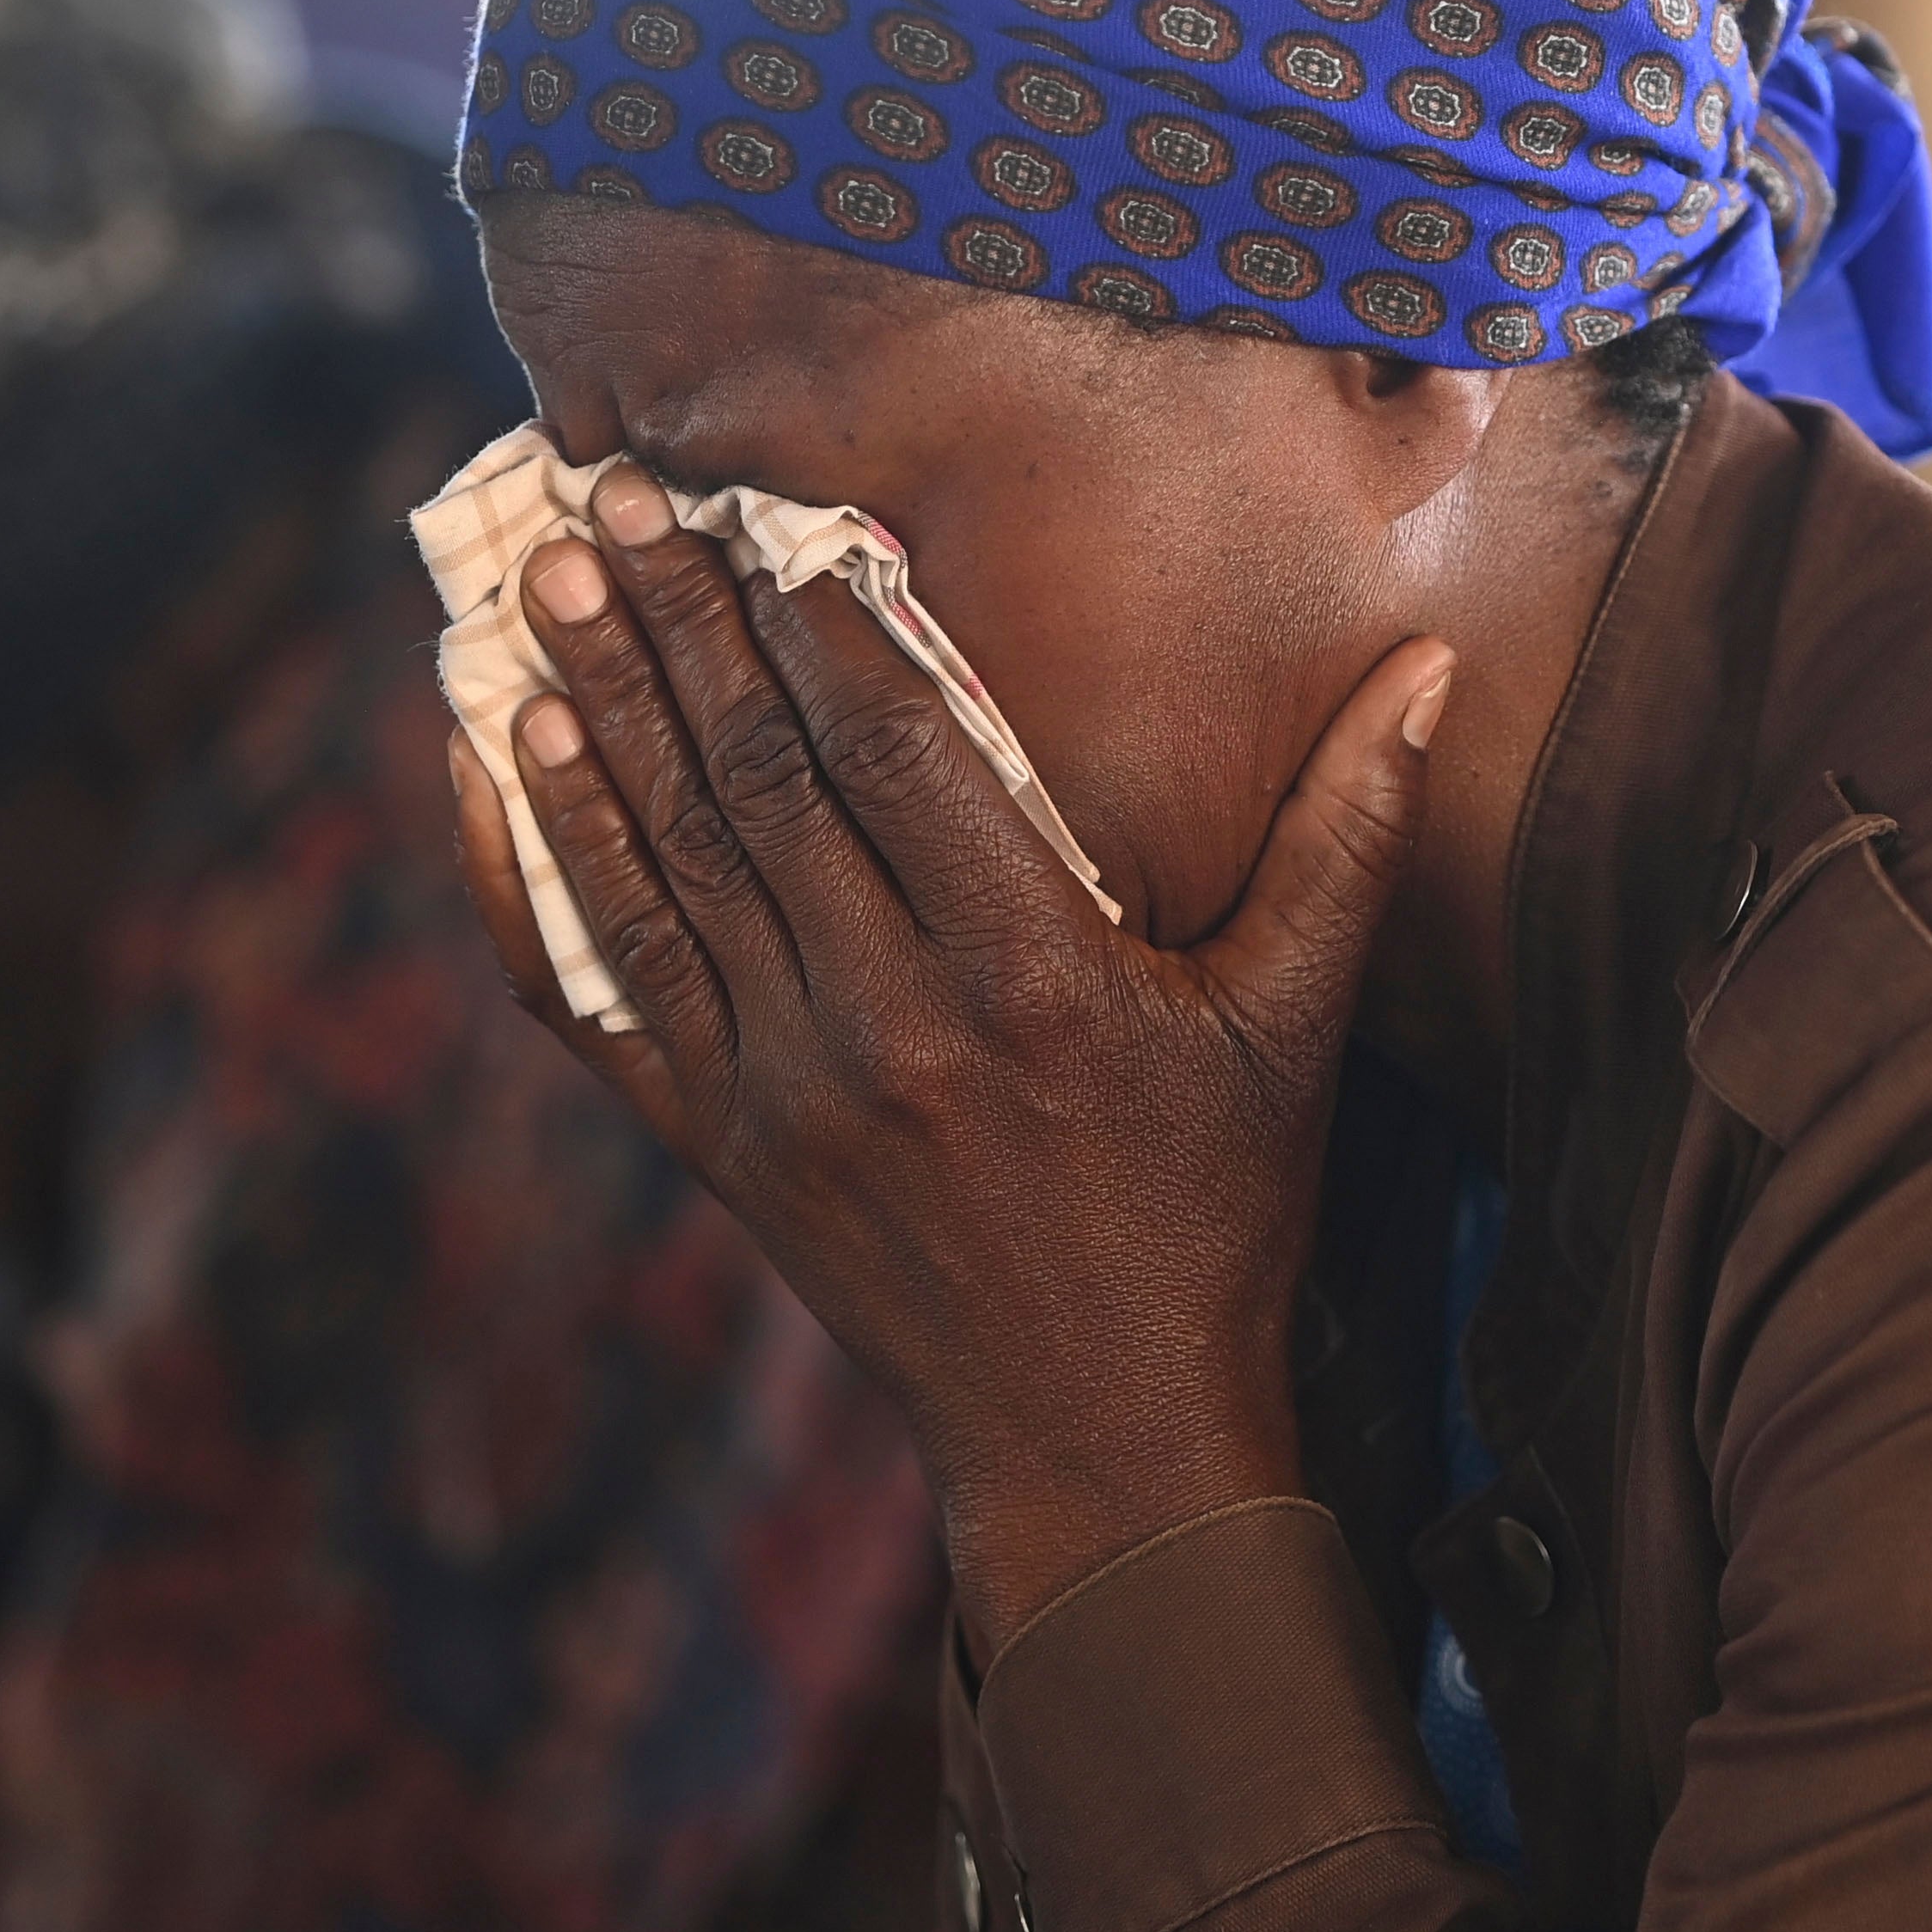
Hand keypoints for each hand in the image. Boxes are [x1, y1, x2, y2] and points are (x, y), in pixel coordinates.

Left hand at [443, 463, 1451, 1662]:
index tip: (765, 512)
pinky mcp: (723, 1149)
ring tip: (545, 584)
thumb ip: (1349, 834)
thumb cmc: (1216, 1215)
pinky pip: (599, 992)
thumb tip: (1434, 668)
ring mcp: (787, 1092)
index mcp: (1034, 973)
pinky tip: (496, 770)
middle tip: (612, 495)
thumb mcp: (1297, 1025)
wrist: (1100, 1436)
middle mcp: (892, 1023)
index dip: (822, 622)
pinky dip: (539, 874)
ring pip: (667, 862)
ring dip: (599, 712)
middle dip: (679, 626)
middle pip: (759, 781)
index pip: (900, 750)